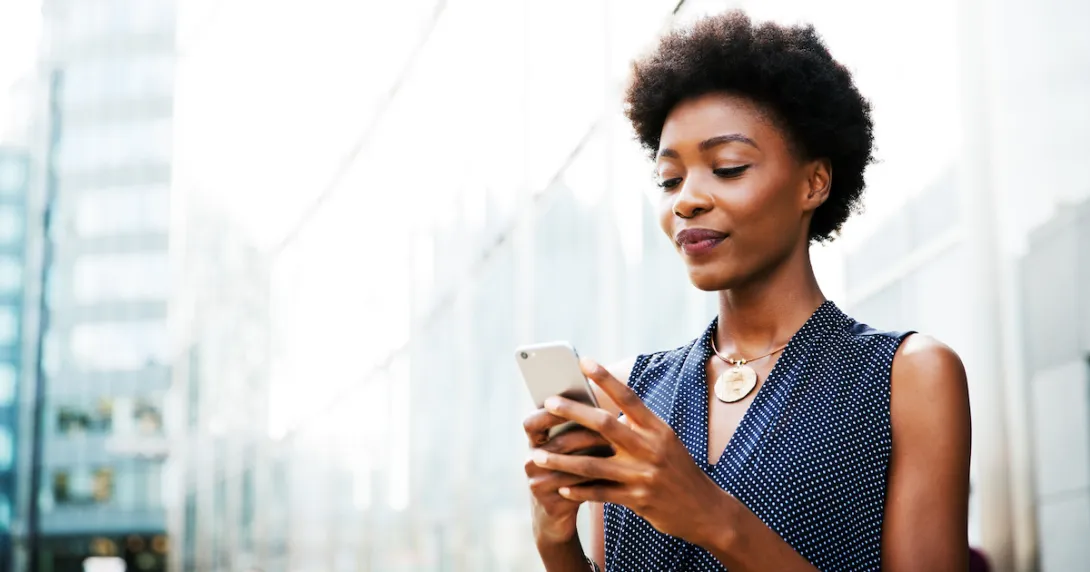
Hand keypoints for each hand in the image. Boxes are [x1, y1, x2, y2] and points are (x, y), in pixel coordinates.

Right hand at [523, 406, 613, 545]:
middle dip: (585, 434)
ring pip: (569, 466)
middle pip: (558, 443)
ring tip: (617, 448)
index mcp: (534, 444)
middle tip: (610, 426)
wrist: (555, 520)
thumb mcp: (567, 451)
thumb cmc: (569, 474)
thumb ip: (578, 428)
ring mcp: (537, 484)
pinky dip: (595, 480)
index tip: (574, 402)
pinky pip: (575, 488)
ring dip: (594, 456)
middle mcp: (531, 462)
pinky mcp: (549, 504)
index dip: (549, 412)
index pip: (532, 422)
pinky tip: (614, 474)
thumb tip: (606, 402)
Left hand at [529, 358, 733, 548]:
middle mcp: (650, 448)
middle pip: (605, 425)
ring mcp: (643, 475)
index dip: (606, 378)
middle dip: (574, 412)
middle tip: (548, 403)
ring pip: (594, 464)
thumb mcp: (666, 442)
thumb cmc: (678, 470)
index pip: (628, 398)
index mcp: (658, 429)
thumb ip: (638, 427)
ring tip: (538, 455)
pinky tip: (561, 487)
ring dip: (562, 459)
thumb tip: (604, 410)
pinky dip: (579, 490)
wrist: (705, 510)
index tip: (584, 362)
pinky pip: (600, 493)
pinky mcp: (637, 499)